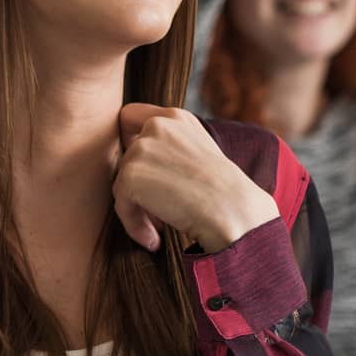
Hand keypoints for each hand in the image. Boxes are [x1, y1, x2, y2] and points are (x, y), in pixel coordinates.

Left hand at [113, 105, 279, 253]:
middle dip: (139, 184)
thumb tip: (135, 163)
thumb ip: (169, 147)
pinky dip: (133, 224)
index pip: (129, 117)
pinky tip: (154, 238)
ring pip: (122, 182)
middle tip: (162, 208)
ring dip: (137, 207)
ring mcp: (142, 148)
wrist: (235, 212)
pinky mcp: (131, 174)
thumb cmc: (223, 192)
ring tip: (161, 226)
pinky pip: (120, 204)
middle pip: (125, 157)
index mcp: (175, 117)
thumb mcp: (199, 152)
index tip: (146, 171)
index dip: (129, 142)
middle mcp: (157, 126)